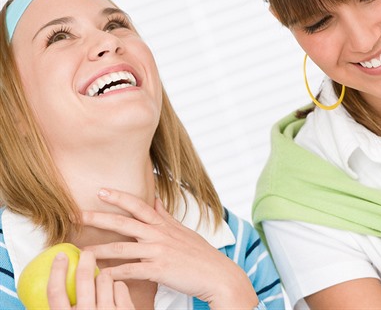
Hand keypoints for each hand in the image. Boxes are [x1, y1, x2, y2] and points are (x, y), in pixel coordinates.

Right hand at [47, 250, 133, 309]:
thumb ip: (65, 308)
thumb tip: (57, 290)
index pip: (56, 292)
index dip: (57, 271)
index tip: (61, 256)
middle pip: (85, 278)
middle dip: (86, 260)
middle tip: (87, 254)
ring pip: (105, 278)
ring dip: (103, 277)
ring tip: (102, 285)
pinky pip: (120, 286)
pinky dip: (117, 286)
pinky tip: (114, 295)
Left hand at [82, 189, 257, 308]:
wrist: (217, 274)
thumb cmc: (201, 254)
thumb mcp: (183, 230)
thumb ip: (165, 216)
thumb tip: (154, 200)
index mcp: (164, 224)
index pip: (138, 205)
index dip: (119, 197)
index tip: (100, 191)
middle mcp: (159, 234)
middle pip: (123, 223)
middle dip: (99, 217)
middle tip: (77, 214)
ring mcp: (158, 251)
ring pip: (122, 248)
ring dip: (98, 249)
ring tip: (80, 251)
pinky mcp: (159, 270)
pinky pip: (131, 271)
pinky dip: (114, 273)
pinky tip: (101, 275)